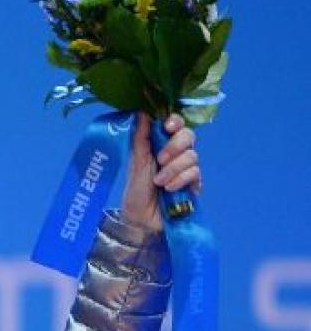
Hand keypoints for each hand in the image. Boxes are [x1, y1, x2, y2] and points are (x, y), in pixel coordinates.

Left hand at [119, 112, 200, 232]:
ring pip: (192, 156)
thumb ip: (141, 138)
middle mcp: (176, 154)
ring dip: (174, 168)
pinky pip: (195, 173)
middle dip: (175, 146)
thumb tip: (142, 111)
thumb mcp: (136, 162)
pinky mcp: (194, 184)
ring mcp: (187, 168)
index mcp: (161, 145)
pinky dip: (180, 180)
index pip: (176, 125)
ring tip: (159, 181)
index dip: (175, 121)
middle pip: (188, 136)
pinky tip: (169, 189)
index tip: (168, 125)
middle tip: (160, 159)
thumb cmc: (136, 190)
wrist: (140, 219)